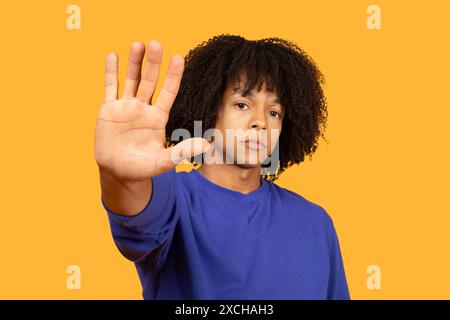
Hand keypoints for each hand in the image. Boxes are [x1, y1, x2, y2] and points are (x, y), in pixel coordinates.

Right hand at [94, 41, 210, 180]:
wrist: (119, 173)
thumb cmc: (142, 168)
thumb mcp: (163, 162)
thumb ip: (181, 151)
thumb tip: (206, 144)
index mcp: (158, 118)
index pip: (168, 92)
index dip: (173, 76)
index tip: (178, 58)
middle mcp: (144, 108)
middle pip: (150, 81)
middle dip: (153, 63)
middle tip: (156, 44)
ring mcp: (126, 107)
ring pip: (131, 80)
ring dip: (133, 63)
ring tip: (138, 44)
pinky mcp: (109, 110)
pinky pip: (110, 87)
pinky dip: (111, 72)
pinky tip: (113, 56)